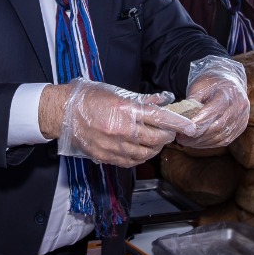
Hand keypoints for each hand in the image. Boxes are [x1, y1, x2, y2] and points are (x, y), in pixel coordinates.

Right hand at [52, 79, 189, 164]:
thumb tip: (162, 101)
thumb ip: (142, 100)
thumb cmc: (88, 99)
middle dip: (168, 136)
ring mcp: (114, 146)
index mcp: (126, 111)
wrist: (62, 113)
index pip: (161, 118)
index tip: (191, 127)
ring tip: (155, 139)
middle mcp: (122, 131)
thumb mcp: (117, 92)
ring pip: (146, 153)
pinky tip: (141, 148)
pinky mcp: (107, 157)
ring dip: (155, 147)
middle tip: (170, 131)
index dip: (178, 124)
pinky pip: (132, 161)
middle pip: (157, 139)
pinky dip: (141, 156)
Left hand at [177, 56, 249, 148]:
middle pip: (218, 126)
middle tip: (181, 139)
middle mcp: (239, 106)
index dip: (198, 122)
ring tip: (187, 141)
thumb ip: (191, 103)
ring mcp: (241, 118)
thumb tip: (180, 121)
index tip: (184, 129)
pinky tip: (198, 142)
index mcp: (228, 92)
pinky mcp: (240, 127)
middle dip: (198, 135)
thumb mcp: (198, 86)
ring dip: (202, 142)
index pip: (213, 111)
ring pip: (221, 136)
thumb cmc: (211, 83)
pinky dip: (209, 143)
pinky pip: (224, 140)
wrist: (229, 81)